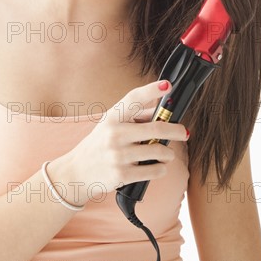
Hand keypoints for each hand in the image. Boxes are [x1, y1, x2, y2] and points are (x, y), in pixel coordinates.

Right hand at [50, 80, 188, 204]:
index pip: (133, 99)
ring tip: (164, 155)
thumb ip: (136, 117)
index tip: (167, 85)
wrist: (77, 171)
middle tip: (183, 133)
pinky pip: (155, 170)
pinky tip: (155, 167)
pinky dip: (160, 169)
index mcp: (112, 117)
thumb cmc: (99, 145)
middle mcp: (114, 134)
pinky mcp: (122, 175)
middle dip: (176, 131)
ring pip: (159, 152)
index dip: (151, 90)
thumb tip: (160, 109)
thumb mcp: (111, 125)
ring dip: (168, 154)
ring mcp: (118, 155)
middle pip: (156, 128)